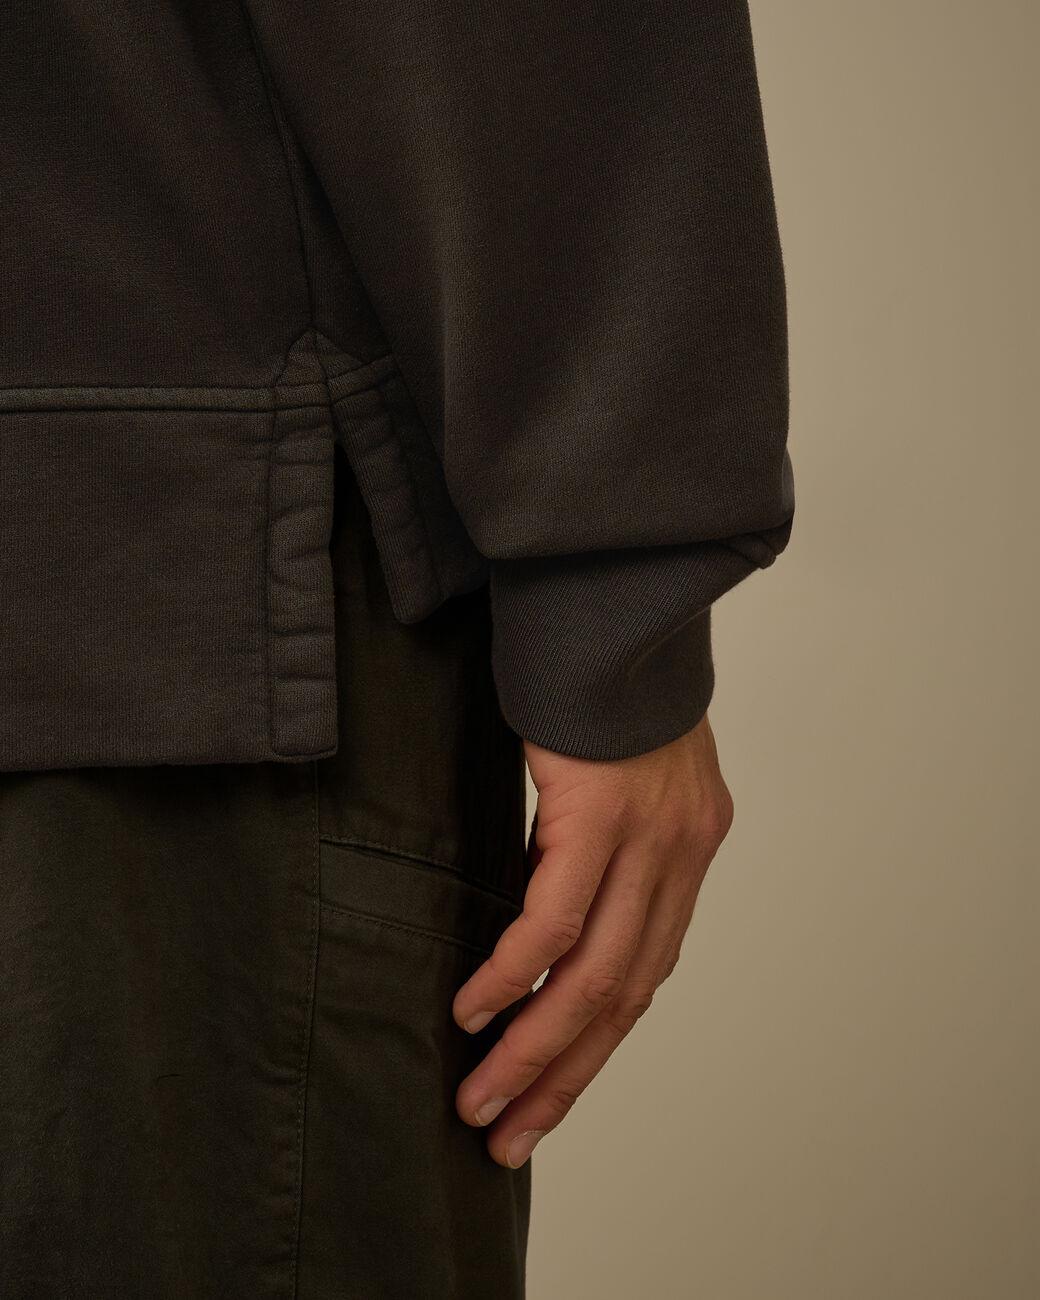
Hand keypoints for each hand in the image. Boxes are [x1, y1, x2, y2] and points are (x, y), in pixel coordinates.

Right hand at [452, 711, 734, 1168]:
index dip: (598, 1044)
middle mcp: (682, 854)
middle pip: (627, 995)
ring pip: (594, 976)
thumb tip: (547, 902)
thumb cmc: (600, 679)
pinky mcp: (601, 813)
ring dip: (535, 1050)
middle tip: (510, 1136)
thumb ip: (602, 841)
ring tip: (481, 1101)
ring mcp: (648, 838)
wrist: (612, 595)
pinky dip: (514, 976)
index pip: (648, 972)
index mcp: (689, 848)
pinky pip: (553, 920)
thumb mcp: (620, 771)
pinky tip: (474, 1012)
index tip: (551, 1094)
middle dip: (566, 1076)